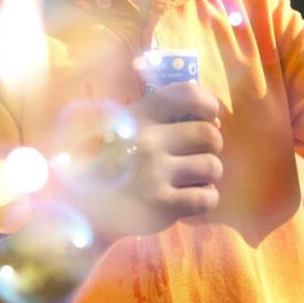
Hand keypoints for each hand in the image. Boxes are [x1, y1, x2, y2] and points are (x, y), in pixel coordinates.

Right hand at [73, 81, 222, 244]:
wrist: (87, 208)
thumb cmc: (115, 164)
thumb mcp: (127, 128)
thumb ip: (164, 117)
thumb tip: (216, 121)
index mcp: (139, 116)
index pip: (187, 94)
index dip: (208, 104)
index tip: (208, 117)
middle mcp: (148, 141)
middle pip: (209, 134)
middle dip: (211, 146)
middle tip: (197, 155)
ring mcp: (155, 174)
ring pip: (212, 167)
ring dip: (208, 175)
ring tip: (191, 179)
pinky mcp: (162, 205)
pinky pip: (208, 197)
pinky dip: (206, 198)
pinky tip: (190, 198)